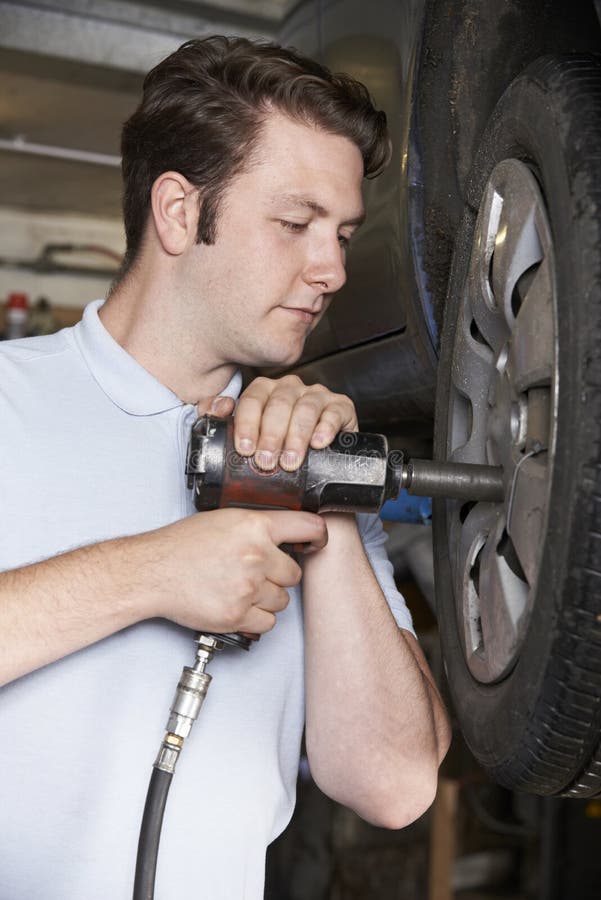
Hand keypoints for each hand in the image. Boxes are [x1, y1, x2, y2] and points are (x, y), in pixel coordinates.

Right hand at [140, 507, 326, 634]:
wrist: (154, 571)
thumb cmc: (182, 546)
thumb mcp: (224, 521)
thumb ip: (256, 528)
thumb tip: (283, 538)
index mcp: (255, 527)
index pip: (307, 527)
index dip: (318, 536)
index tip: (319, 542)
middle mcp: (256, 556)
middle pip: (294, 574)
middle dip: (277, 576)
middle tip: (254, 573)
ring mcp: (248, 587)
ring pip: (282, 601)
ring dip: (266, 599)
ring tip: (239, 589)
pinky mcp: (238, 614)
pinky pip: (267, 623)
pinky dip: (255, 619)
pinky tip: (238, 606)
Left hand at [203, 375, 357, 471]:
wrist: (317, 467)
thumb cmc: (279, 450)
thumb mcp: (249, 438)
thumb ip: (222, 420)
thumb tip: (216, 408)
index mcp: (266, 391)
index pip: (253, 399)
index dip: (247, 424)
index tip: (246, 450)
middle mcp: (291, 388)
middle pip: (279, 404)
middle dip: (271, 436)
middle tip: (267, 461)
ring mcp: (317, 395)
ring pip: (305, 408)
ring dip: (296, 437)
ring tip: (291, 461)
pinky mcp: (342, 407)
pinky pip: (334, 412)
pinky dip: (326, 428)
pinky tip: (318, 444)